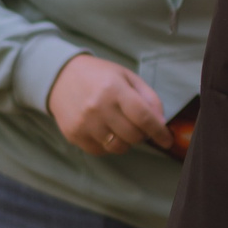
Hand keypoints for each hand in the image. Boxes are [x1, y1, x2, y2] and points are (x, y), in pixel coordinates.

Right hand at [48, 55, 173, 157]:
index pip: (143, 117)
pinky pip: (100, 151)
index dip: (159, 131)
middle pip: (133, 135)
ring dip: (126, 142)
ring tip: (122, 129)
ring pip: (118, 147)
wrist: (61, 77)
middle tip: (140, 127)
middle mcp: (98, 107)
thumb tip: (160, 122)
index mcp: (114, 89)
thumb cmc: (99, 76)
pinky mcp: (73, 134)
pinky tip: (107, 132)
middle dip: (142, 135)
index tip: (166, 140)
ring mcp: (84, 123)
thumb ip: (148, 97)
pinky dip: (109, 146)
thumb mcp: (127, 77)